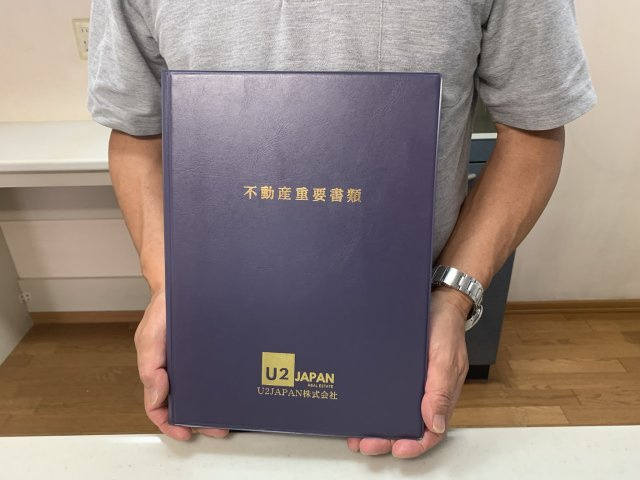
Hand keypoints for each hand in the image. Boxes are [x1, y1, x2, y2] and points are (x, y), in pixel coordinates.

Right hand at [134, 289, 229, 439]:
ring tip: (232, 413)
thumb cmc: (162, 311)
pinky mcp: (214, 352)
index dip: (170, 424)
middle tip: (218, 427)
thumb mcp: (149, 338)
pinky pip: (220, 372)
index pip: (160, 407)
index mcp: (159, 372)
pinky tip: (237, 388)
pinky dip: (227, 384)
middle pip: (187, 404)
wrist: (181, 283)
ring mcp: (198, 362)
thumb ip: (149, 368)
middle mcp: (179, 370)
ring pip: (205, 392)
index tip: (185, 433)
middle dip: (201, 421)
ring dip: (216, 405)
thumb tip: (157, 397)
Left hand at [346, 287, 468, 457]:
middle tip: (364, 444)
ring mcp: (409, 383)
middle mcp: (424, 393)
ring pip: (393, 413)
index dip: (415, 445)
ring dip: (375, 427)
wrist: (438, 299)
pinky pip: (384, 391)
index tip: (397, 449)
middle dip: (386, 440)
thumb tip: (434, 423)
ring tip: (355, 434)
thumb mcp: (446, 357)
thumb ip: (441, 390)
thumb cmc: (446, 327)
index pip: (430, 430)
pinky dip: (371, 404)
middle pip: (406, 427)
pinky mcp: (395, 370)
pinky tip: (357, 406)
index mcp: (440, 395)